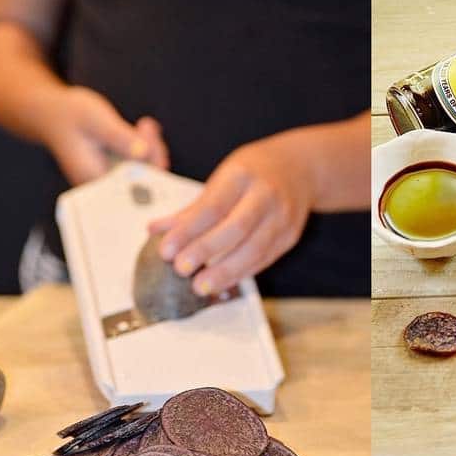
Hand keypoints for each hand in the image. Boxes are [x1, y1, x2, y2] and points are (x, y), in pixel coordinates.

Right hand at [43, 86, 168, 184]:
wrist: (51, 113)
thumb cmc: (68, 114)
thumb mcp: (95, 119)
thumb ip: (118, 137)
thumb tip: (143, 152)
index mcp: (94, 180)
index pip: (132, 186)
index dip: (149, 169)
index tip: (150, 143)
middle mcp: (104, 185)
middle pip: (143, 179)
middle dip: (152, 154)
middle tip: (146, 126)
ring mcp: (111, 178)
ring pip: (145, 170)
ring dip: (151, 147)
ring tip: (145, 124)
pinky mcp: (117, 169)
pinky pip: (140, 162)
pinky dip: (146, 146)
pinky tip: (144, 127)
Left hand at [149, 137, 315, 295]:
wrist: (300, 169)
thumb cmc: (254, 172)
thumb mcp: (223, 178)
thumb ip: (192, 208)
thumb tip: (156, 230)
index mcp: (242, 176)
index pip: (213, 206)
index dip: (187, 231)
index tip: (166, 250)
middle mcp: (266, 195)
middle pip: (236, 228)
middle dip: (206, 251)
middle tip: (181, 269)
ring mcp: (282, 217)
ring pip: (254, 249)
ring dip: (226, 271)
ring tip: (201, 286)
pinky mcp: (290, 236)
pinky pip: (264, 259)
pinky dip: (242, 273)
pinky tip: (224, 283)